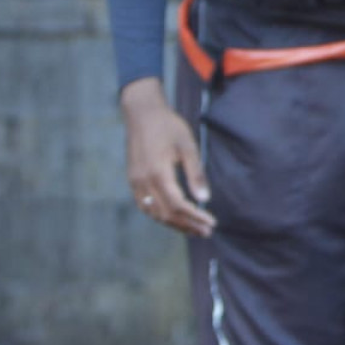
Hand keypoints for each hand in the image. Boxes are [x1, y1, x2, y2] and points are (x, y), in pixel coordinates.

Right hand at [121, 80, 213, 235]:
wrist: (142, 113)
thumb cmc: (168, 126)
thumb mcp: (188, 146)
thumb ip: (196, 173)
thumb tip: (205, 199)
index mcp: (158, 173)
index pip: (178, 205)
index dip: (195, 217)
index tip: (211, 223)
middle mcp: (143, 181)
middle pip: (165, 214)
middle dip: (187, 225)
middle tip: (206, 231)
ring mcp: (135, 182)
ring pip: (154, 213)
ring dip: (174, 224)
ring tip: (193, 229)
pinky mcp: (133, 180)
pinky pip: (145, 205)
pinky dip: (160, 215)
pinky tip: (174, 217)